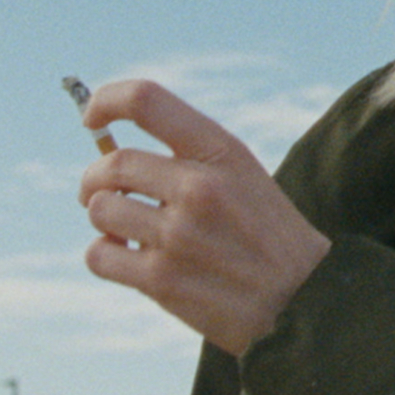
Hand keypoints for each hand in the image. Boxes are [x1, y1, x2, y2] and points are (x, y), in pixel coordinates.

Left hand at [77, 80, 329, 355]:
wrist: (301, 294)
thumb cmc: (264, 232)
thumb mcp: (243, 176)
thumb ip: (189, 159)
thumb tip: (111, 158)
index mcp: (223, 151)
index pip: (147, 101)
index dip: (106, 102)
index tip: (93, 118)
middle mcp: (200, 186)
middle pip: (111, 164)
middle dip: (93, 179)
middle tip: (98, 192)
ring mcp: (179, 234)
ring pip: (100, 210)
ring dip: (103, 219)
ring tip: (126, 229)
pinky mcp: (162, 278)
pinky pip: (98, 255)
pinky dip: (104, 254)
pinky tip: (129, 257)